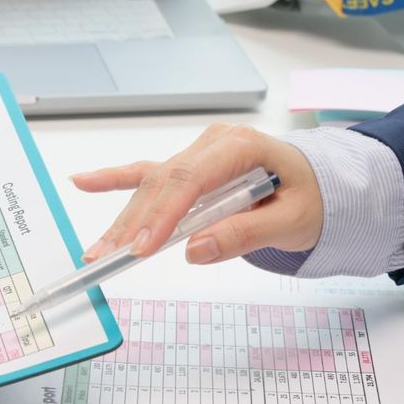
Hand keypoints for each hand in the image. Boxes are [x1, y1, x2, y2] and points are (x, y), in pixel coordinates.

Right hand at [71, 124, 323, 264]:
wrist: (321, 185)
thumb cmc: (311, 197)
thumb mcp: (292, 221)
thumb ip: (245, 234)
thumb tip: (196, 251)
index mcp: (241, 146)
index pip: (191, 178)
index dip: (163, 214)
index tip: (142, 248)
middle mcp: (213, 145)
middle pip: (163, 183)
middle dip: (134, 223)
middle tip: (109, 258)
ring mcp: (198, 155)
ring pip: (152, 186)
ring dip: (124, 219)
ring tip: (97, 249)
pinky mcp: (189, 170)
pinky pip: (148, 174)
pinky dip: (116, 180)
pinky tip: (82, 181)